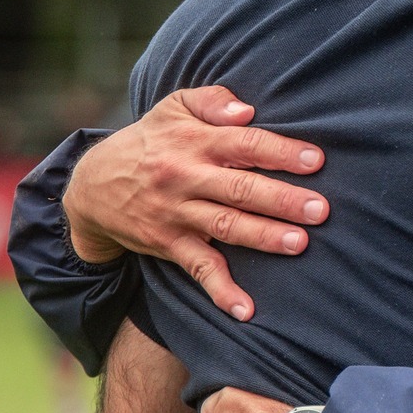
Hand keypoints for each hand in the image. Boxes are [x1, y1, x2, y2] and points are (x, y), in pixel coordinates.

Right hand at [62, 85, 328, 320]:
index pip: (243, 144)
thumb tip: (248, 111)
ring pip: (226, 226)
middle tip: (320, 209)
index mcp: (193, 141)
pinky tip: (246, 311)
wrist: (92, 186)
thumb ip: (212, 102)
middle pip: (239, 188)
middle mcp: (185, 177)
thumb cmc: (150, 142)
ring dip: (263, 237)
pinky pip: (199, 269)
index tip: (315, 161)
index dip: (280, 152)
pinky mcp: (169, 245)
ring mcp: (177, 214)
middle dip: (281, 200)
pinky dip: (221, 291)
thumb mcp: (173, 108)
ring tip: (299, 243)